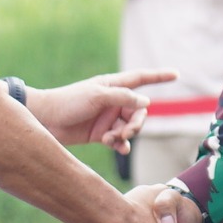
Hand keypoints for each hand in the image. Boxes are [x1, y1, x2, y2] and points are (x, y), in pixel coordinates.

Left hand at [28, 69, 174, 153]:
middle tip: (124, 132)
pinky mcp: (101, 134)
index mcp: (113, 86)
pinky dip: (121, 144)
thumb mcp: (97, 96)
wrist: (46, 120)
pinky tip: (119, 148)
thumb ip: (123, 98)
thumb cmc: (68, 102)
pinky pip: (120, 140)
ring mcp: (108, 118)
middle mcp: (113, 101)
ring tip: (111, 139)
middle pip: (138, 112)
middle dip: (136, 123)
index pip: (141, 78)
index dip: (159, 76)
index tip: (177, 74)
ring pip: (130, 127)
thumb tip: (146, 103)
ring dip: (125, 134)